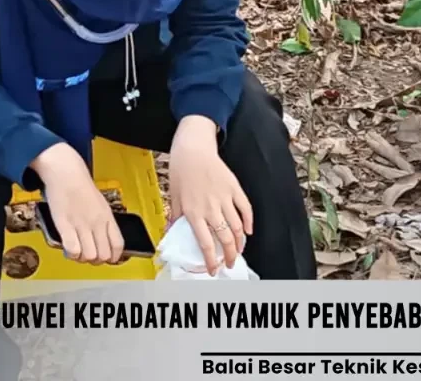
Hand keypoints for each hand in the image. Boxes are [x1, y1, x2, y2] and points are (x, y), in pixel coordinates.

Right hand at [31, 143, 123, 264]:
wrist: (66, 174)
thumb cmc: (81, 188)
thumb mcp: (100, 204)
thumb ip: (103, 222)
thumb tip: (103, 240)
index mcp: (108, 217)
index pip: (118, 244)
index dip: (114, 257)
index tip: (109, 260)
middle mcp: (97, 222)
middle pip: (104, 255)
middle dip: (96, 261)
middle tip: (89, 255)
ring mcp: (82, 224)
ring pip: (89, 256)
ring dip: (82, 259)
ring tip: (77, 252)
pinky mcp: (65, 225)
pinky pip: (73, 249)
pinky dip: (71, 254)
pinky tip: (69, 248)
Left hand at [168, 115, 253, 274]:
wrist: (193, 150)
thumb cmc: (181, 171)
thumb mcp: (174, 197)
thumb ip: (175, 218)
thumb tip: (171, 233)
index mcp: (193, 213)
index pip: (205, 244)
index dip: (211, 260)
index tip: (213, 269)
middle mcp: (210, 208)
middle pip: (225, 238)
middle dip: (229, 255)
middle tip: (230, 263)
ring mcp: (224, 198)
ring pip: (237, 226)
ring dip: (240, 242)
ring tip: (239, 250)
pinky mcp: (234, 188)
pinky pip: (246, 208)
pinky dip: (249, 221)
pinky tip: (249, 231)